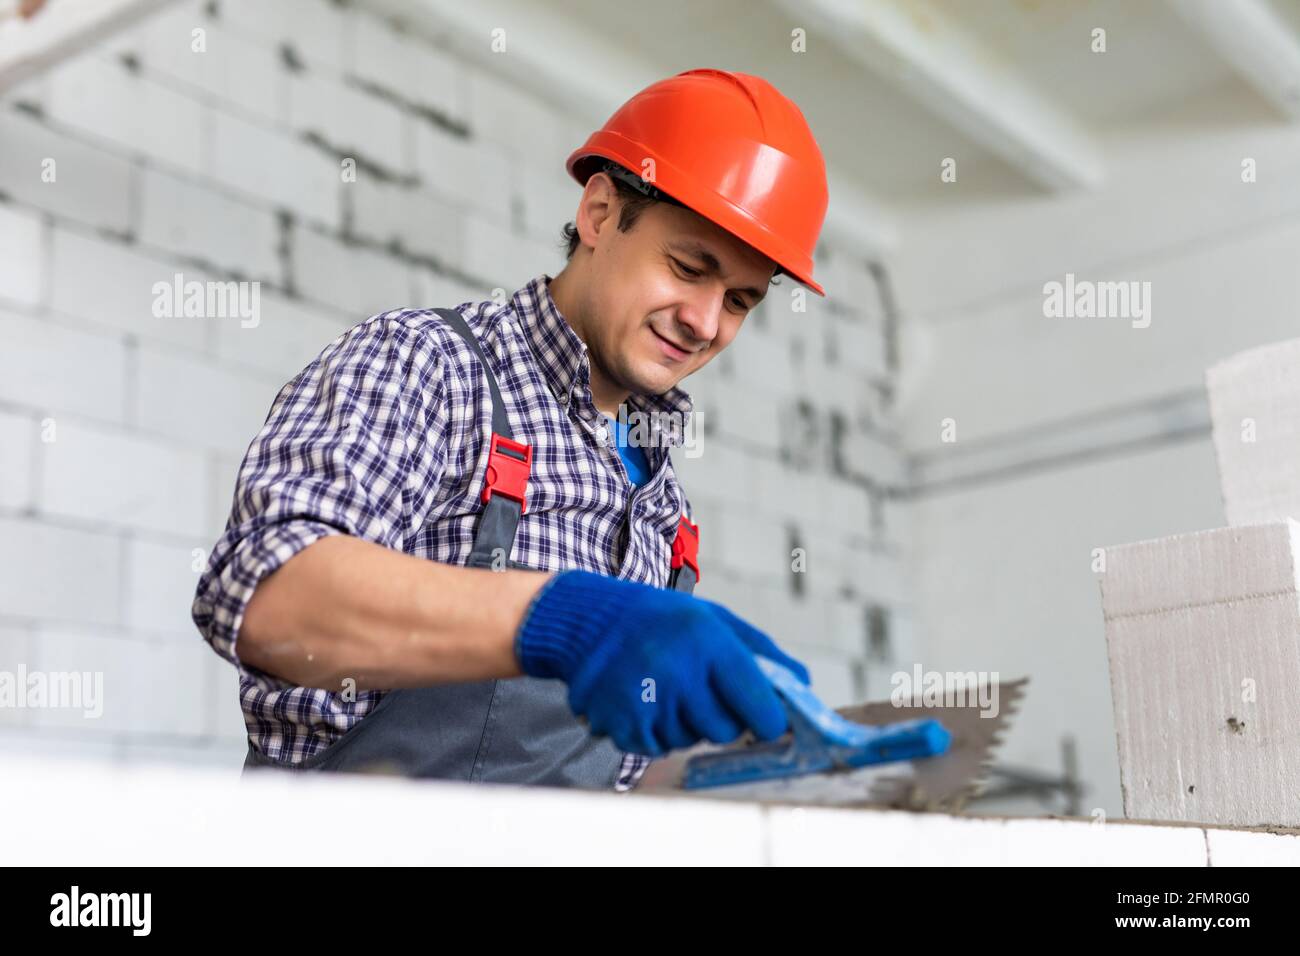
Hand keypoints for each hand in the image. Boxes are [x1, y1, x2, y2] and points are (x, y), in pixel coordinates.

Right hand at [515, 569, 810, 755]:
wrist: (591, 622)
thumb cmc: (665, 620)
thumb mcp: (716, 620)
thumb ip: (762, 653)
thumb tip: (804, 687)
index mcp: (707, 640)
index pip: (759, 705)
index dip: (770, 720)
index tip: (768, 722)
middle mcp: (677, 671)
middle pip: (726, 731)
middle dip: (724, 719)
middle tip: (703, 691)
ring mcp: (646, 700)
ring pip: (691, 740)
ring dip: (686, 723)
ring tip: (666, 687)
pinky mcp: (621, 724)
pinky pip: (659, 747)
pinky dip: (657, 731)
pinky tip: (645, 699)